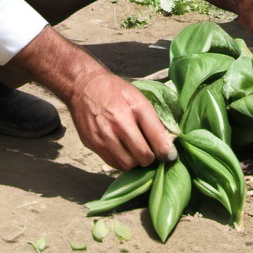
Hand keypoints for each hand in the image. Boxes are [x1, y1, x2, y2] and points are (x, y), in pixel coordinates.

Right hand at [12, 26, 173, 170]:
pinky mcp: (93, 144)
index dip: (167, 152)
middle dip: (151, 158)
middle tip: (152, 152)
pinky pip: (114, 164)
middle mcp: (120, 124)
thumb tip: (168, 141)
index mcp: (135, 109)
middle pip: (144, 157)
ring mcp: (104, 136)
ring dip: (136, 162)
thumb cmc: (114, 90)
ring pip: (129, 165)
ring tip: (137, 152)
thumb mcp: (138, 97)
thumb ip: (153, 119)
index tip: (169, 155)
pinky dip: (122, 161)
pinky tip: (124, 151)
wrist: (83, 86)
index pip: (157, 140)